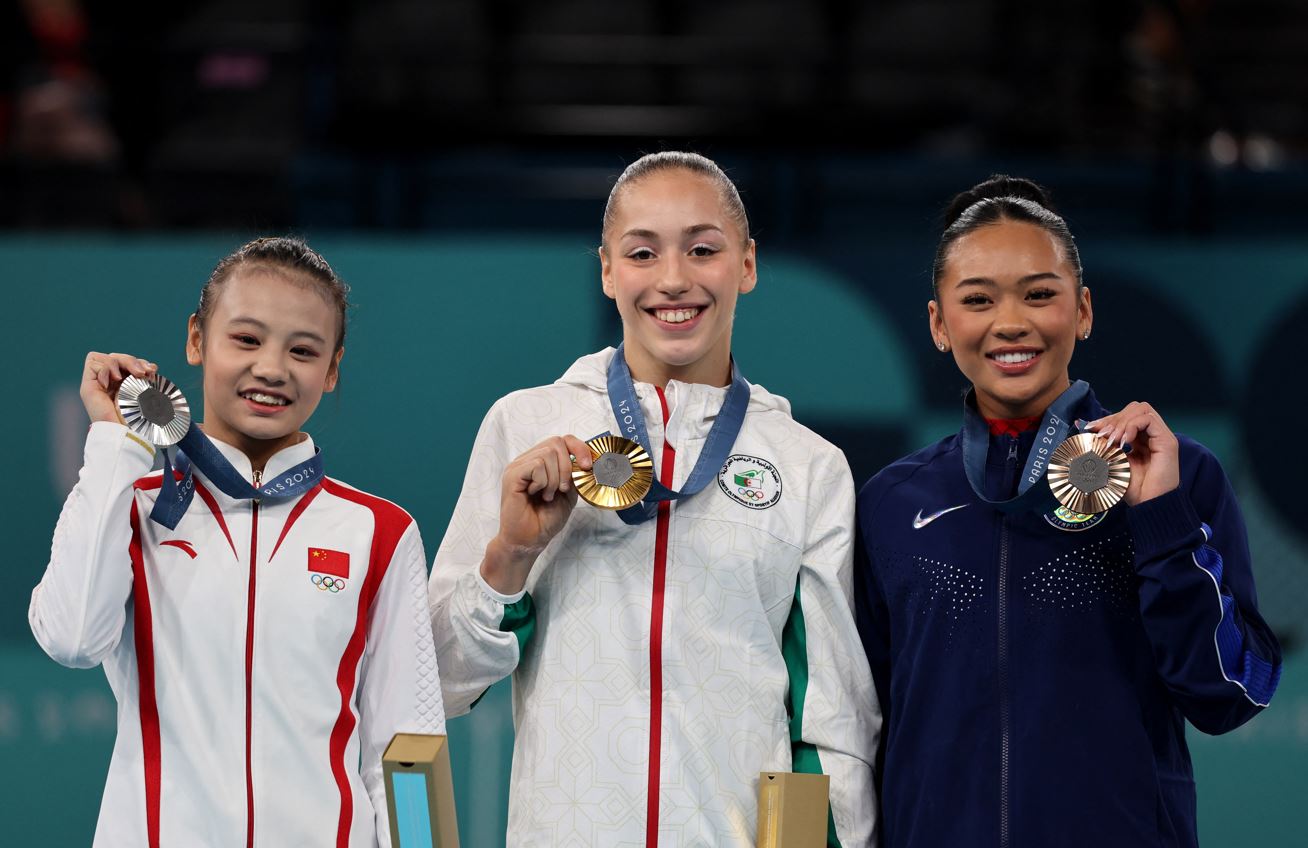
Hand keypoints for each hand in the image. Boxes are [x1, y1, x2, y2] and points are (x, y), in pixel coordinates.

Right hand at [80, 352, 156, 423]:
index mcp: (123, 385)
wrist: (125, 433)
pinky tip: (114, 381)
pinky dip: (106, 368)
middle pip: (116, 357)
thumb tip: (152, 366)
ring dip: (119, 362)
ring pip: (105, 357)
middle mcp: (109, 384)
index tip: (152, 370)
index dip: (138, 362)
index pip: (127, 362)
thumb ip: (144, 379)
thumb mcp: (144, 394)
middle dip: (131, 360)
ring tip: (126, 378)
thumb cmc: (137, 419)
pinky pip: (92, 362)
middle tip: (142, 372)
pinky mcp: (88, 386)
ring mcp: (98, 384)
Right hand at [480, 435, 592, 593]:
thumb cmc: (546, 519)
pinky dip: (543, 482)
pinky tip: (536, 494)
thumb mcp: (569, 494)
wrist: (530, 540)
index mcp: (541, 461)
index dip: (579, 448)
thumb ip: (575, 475)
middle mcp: (528, 459)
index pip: (562, 440)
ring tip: (547, 496)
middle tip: (562, 489)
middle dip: (567, 468)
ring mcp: (518, 466)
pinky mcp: (512, 475)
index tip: (588, 466)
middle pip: (556, 443)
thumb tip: (585, 461)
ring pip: (547, 454)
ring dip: (554, 479)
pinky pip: (536, 465)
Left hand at [1084, 401, 1179, 504]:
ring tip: (1113, 440)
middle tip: (1103, 435)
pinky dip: (1131, 425)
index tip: (1092, 428)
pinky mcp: (1167, 441)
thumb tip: (1084, 427)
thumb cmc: (1132, 489)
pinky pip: (1148, 419)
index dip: (1108, 419)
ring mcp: (1161, 437)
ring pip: (1142, 409)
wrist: (1148, 505)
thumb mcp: (1112, 461)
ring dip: (1122, 421)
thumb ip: (1104, 444)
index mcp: (1142, 440)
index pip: (1127, 416)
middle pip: (1134, 408)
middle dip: (1114, 418)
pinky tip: (1124, 442)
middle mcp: (1153, 435)